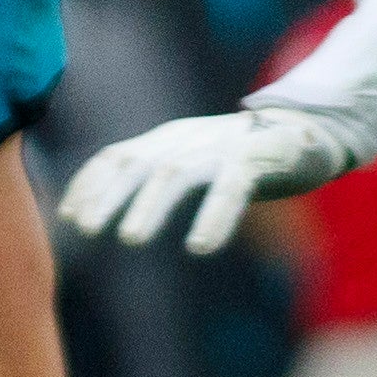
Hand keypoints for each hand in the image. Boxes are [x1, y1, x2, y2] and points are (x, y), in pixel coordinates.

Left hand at [57, 108, 353, 255]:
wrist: (310, 130)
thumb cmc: (241, 156)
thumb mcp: (190, 161)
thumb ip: (152, 177)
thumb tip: (97, 210)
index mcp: (167, 141)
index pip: (116, 157)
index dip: (88, 185)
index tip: (66, 217)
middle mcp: (187, 140)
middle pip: (137, 164)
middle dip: (106, 196)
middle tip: (85, 230)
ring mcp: (221, 148)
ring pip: (177, 173)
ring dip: (150, 205)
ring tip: (130, 238)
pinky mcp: (257, 159)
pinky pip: (231, 188)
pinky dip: (214, 216)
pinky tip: (201, 246)